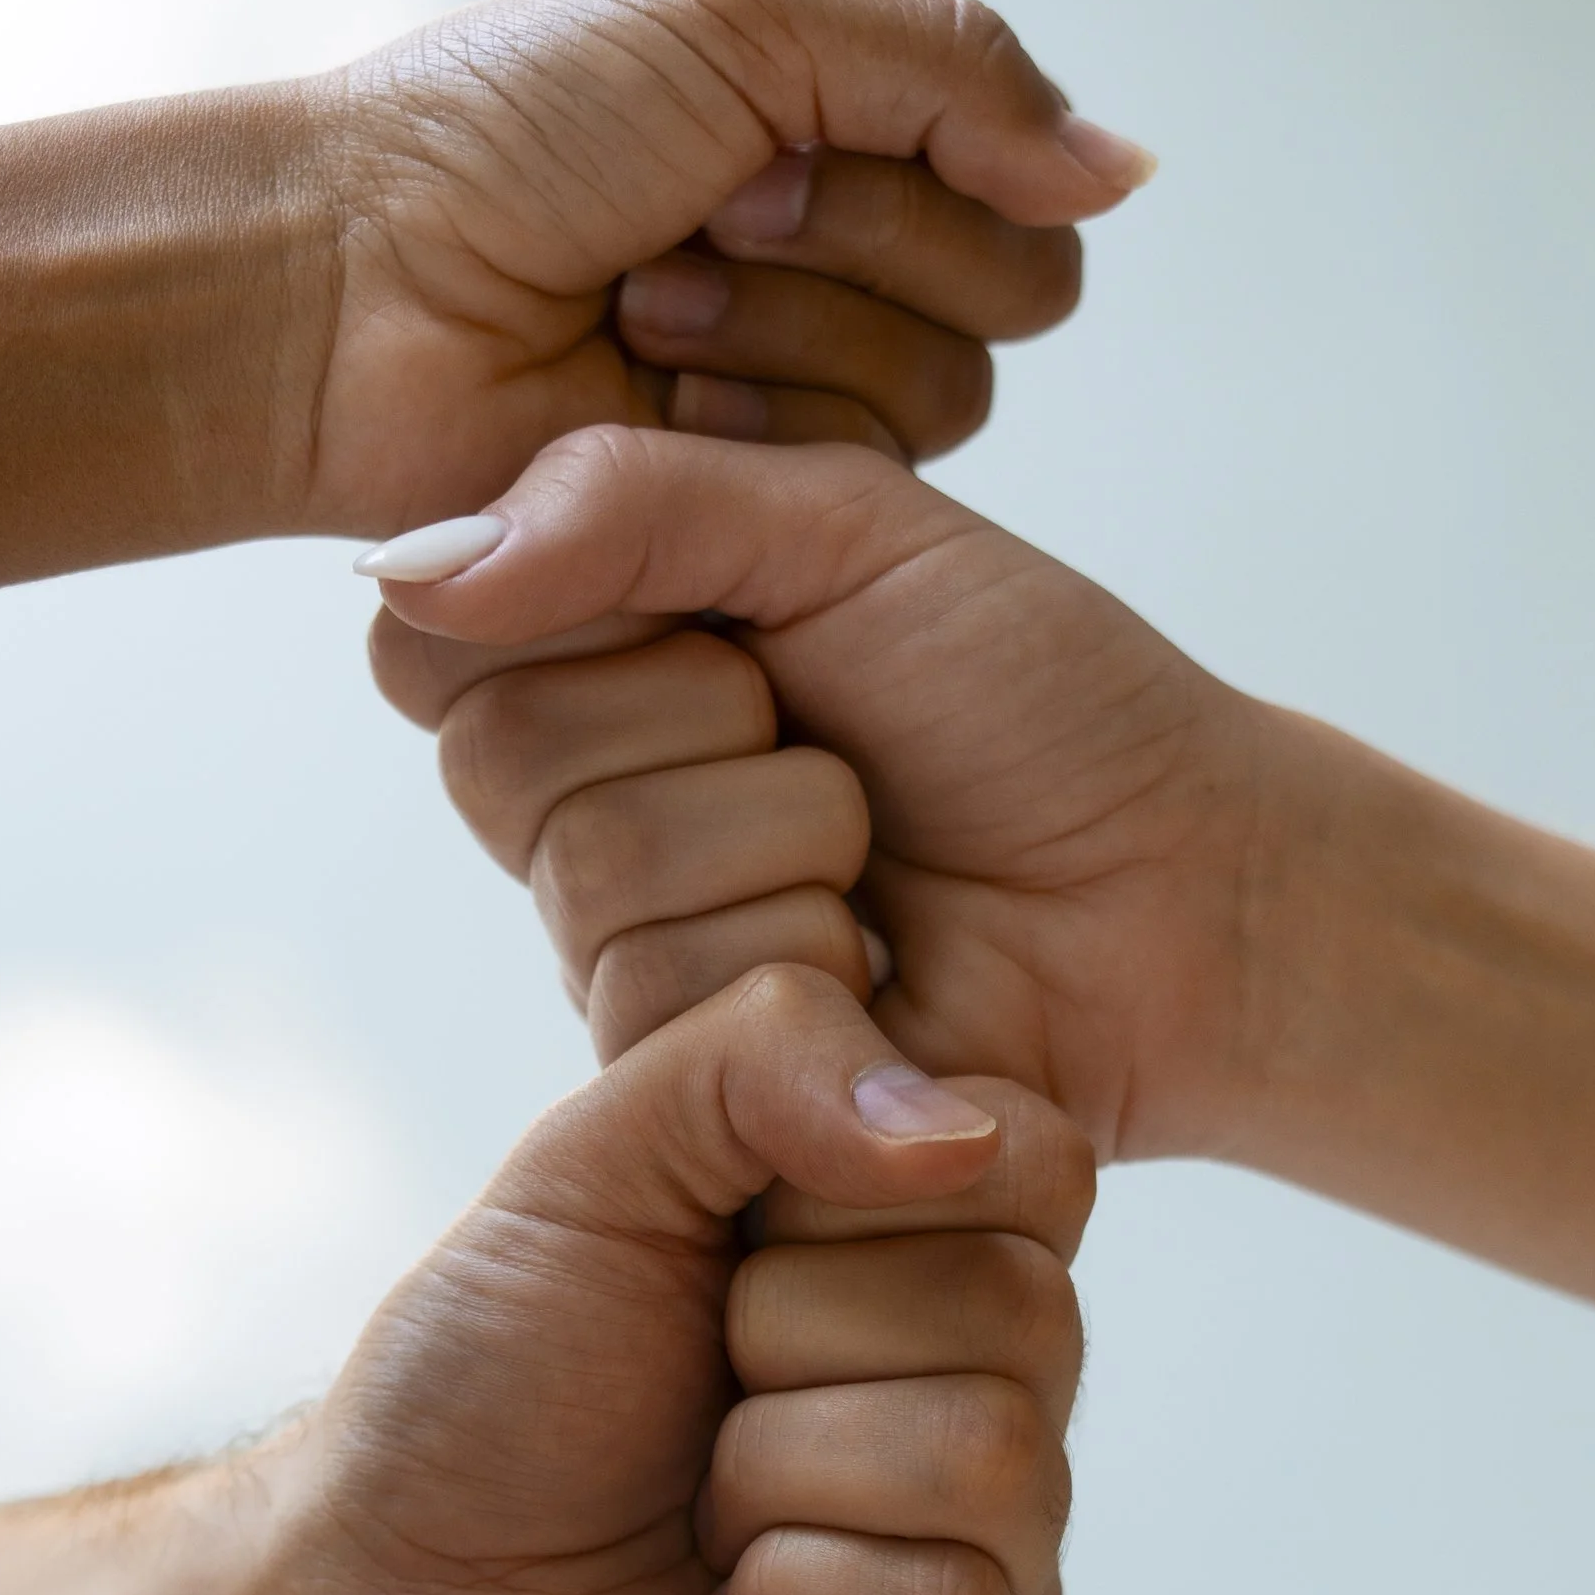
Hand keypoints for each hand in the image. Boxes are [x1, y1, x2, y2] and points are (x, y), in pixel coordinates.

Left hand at [250, 965, 1089, 1594]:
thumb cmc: (479, 1401)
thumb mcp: (596, 1158)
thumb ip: (768, 1050)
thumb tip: (957, 1132)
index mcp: (936, 1269)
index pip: (1035, 1159)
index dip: (854, 1187)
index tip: (724, 1249)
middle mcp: (993, 1413)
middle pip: (1027, 1310)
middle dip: (793, 1335)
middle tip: (693, 1400)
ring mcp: (988, 1574)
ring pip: (990, 1456)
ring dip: (777, 1473)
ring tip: (695, 1523)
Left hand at [294, 0, 1151, 528]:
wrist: (354, 282)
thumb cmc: (505, 132)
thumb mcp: (745, 18)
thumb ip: (955, 70)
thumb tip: (1123, 171)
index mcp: (849, 143)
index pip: (1026, 191)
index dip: (917, 176)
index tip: (755, 148)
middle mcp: (845, 278)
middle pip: (1004, 303)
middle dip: (851, 252)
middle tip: (689, 226)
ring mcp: (799, 405)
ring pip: (934, 402)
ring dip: (786, 338)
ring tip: (640, 309)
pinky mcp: (749, 521)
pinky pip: (850, 493)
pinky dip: (749, 432)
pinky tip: (638, 394)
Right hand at [364, 425, 1282, 1162]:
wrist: (1180, 895)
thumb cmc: (1036, 701)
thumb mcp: (847, 532)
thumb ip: (632, 503)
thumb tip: (413, 565)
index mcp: (598, 656)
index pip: (447, 631)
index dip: (593, 612)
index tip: (744, 622)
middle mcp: (586, 812)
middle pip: (507, 760)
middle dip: (713, 731)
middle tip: (844, 747)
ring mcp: (629, 959)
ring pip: (594, 885)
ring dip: (782, 852)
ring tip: (879, 865)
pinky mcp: (689, 1092)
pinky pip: (662, 1017)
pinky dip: (809, 974)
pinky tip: (884, 977)